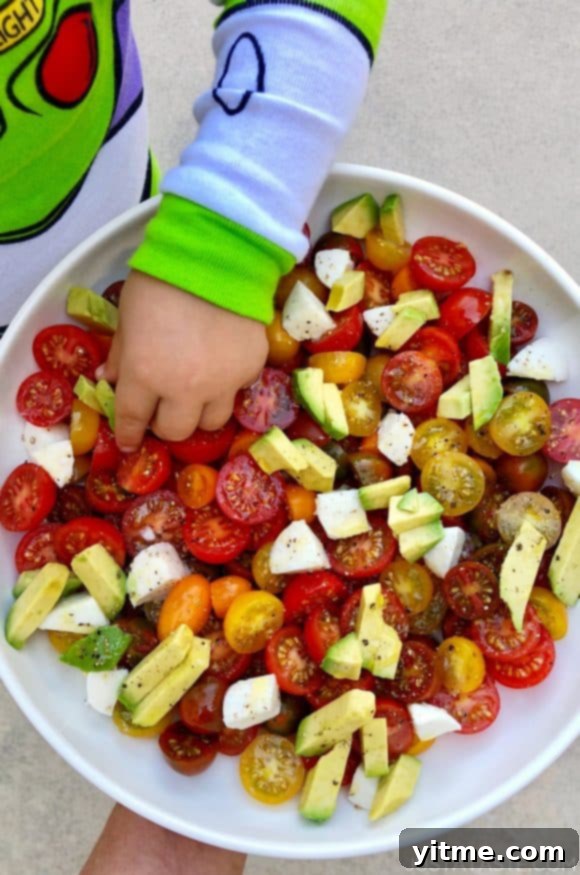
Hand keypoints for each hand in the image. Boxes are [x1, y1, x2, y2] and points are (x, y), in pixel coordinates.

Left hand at [101, 271, 267, 451]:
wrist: (218, 257)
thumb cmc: (161, 281)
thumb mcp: (127, 316)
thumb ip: (120, 354)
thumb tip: (110, 379)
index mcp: (145, 374)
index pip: (132, 420)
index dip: (128, 434)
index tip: (128, 441)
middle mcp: (184, 389)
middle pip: (175, 431)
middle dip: (165, 423)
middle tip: (163, 409)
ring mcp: (222, 383)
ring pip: (211, 422)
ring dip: (198, 413)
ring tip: (196, 393)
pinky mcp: (250, 370)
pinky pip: (236, 391)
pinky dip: (226, 386)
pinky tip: (221, 364)